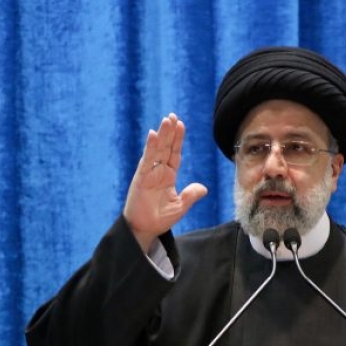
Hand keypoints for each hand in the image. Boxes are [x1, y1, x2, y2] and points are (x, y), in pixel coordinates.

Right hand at [124, 113, 208, 252]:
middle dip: (169, 132)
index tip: (181, 124)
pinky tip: (153, 135)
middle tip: (172, 116)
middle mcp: (159, 171)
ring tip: (166, 120)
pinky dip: (150, 147)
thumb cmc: (159, 219)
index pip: (175, 154)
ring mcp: (149, 173)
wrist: (144, 230)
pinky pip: (147, 160)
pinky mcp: (141, 178)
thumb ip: (190, 196)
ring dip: (162, 135)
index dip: (178, 140)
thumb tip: (203, 188)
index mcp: (168, 176)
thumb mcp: (179, 207)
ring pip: (157, 150)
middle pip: (166, 147)